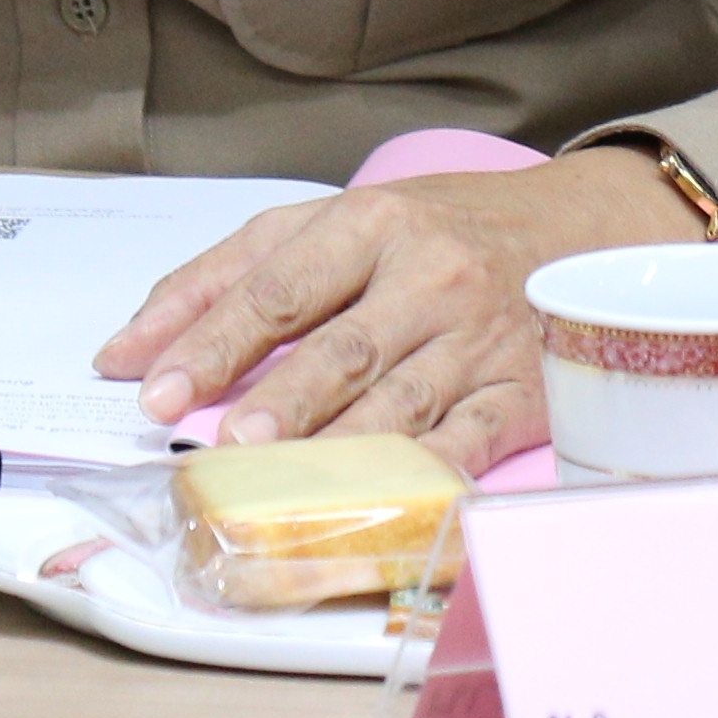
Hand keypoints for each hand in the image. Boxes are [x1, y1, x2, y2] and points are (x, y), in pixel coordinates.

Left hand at [88, 152, 697, 473]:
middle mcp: (427, 278)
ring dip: (335, 442)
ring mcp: (477, 340)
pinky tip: (383, 497)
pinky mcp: (521, 393)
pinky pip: (469, 441)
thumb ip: (236, 272)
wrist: (585, 228)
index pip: (277, 285)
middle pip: (339, 346)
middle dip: (276, 397)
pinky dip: (427, 473)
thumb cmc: (441, 228)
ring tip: (279, 472)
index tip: (152, 386)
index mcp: (372, 222)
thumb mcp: (341, 219)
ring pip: (398, 399)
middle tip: (223, 439)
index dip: (212, 339)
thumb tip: (132, 343)